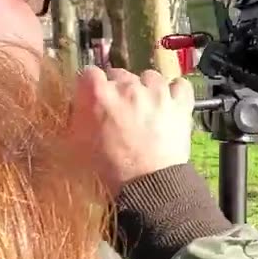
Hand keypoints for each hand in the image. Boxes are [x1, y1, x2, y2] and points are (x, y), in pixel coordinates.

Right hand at [70, 66, 194, 192]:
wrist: (148, 185)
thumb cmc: (110, 170)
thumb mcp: (78, 144)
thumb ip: (77, 119)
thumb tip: (78, 108)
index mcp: (97, 94)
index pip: (89, 73)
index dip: (92, 85)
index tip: (95, 96)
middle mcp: (128, 87)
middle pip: (120, 75)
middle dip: (119, 90)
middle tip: (121, 111)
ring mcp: (156, 93)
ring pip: (150, 77)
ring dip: (147, 89)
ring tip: (147, 109)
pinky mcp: (180, 104)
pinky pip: (180, 85)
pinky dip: (176, 92)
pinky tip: (170, 103)